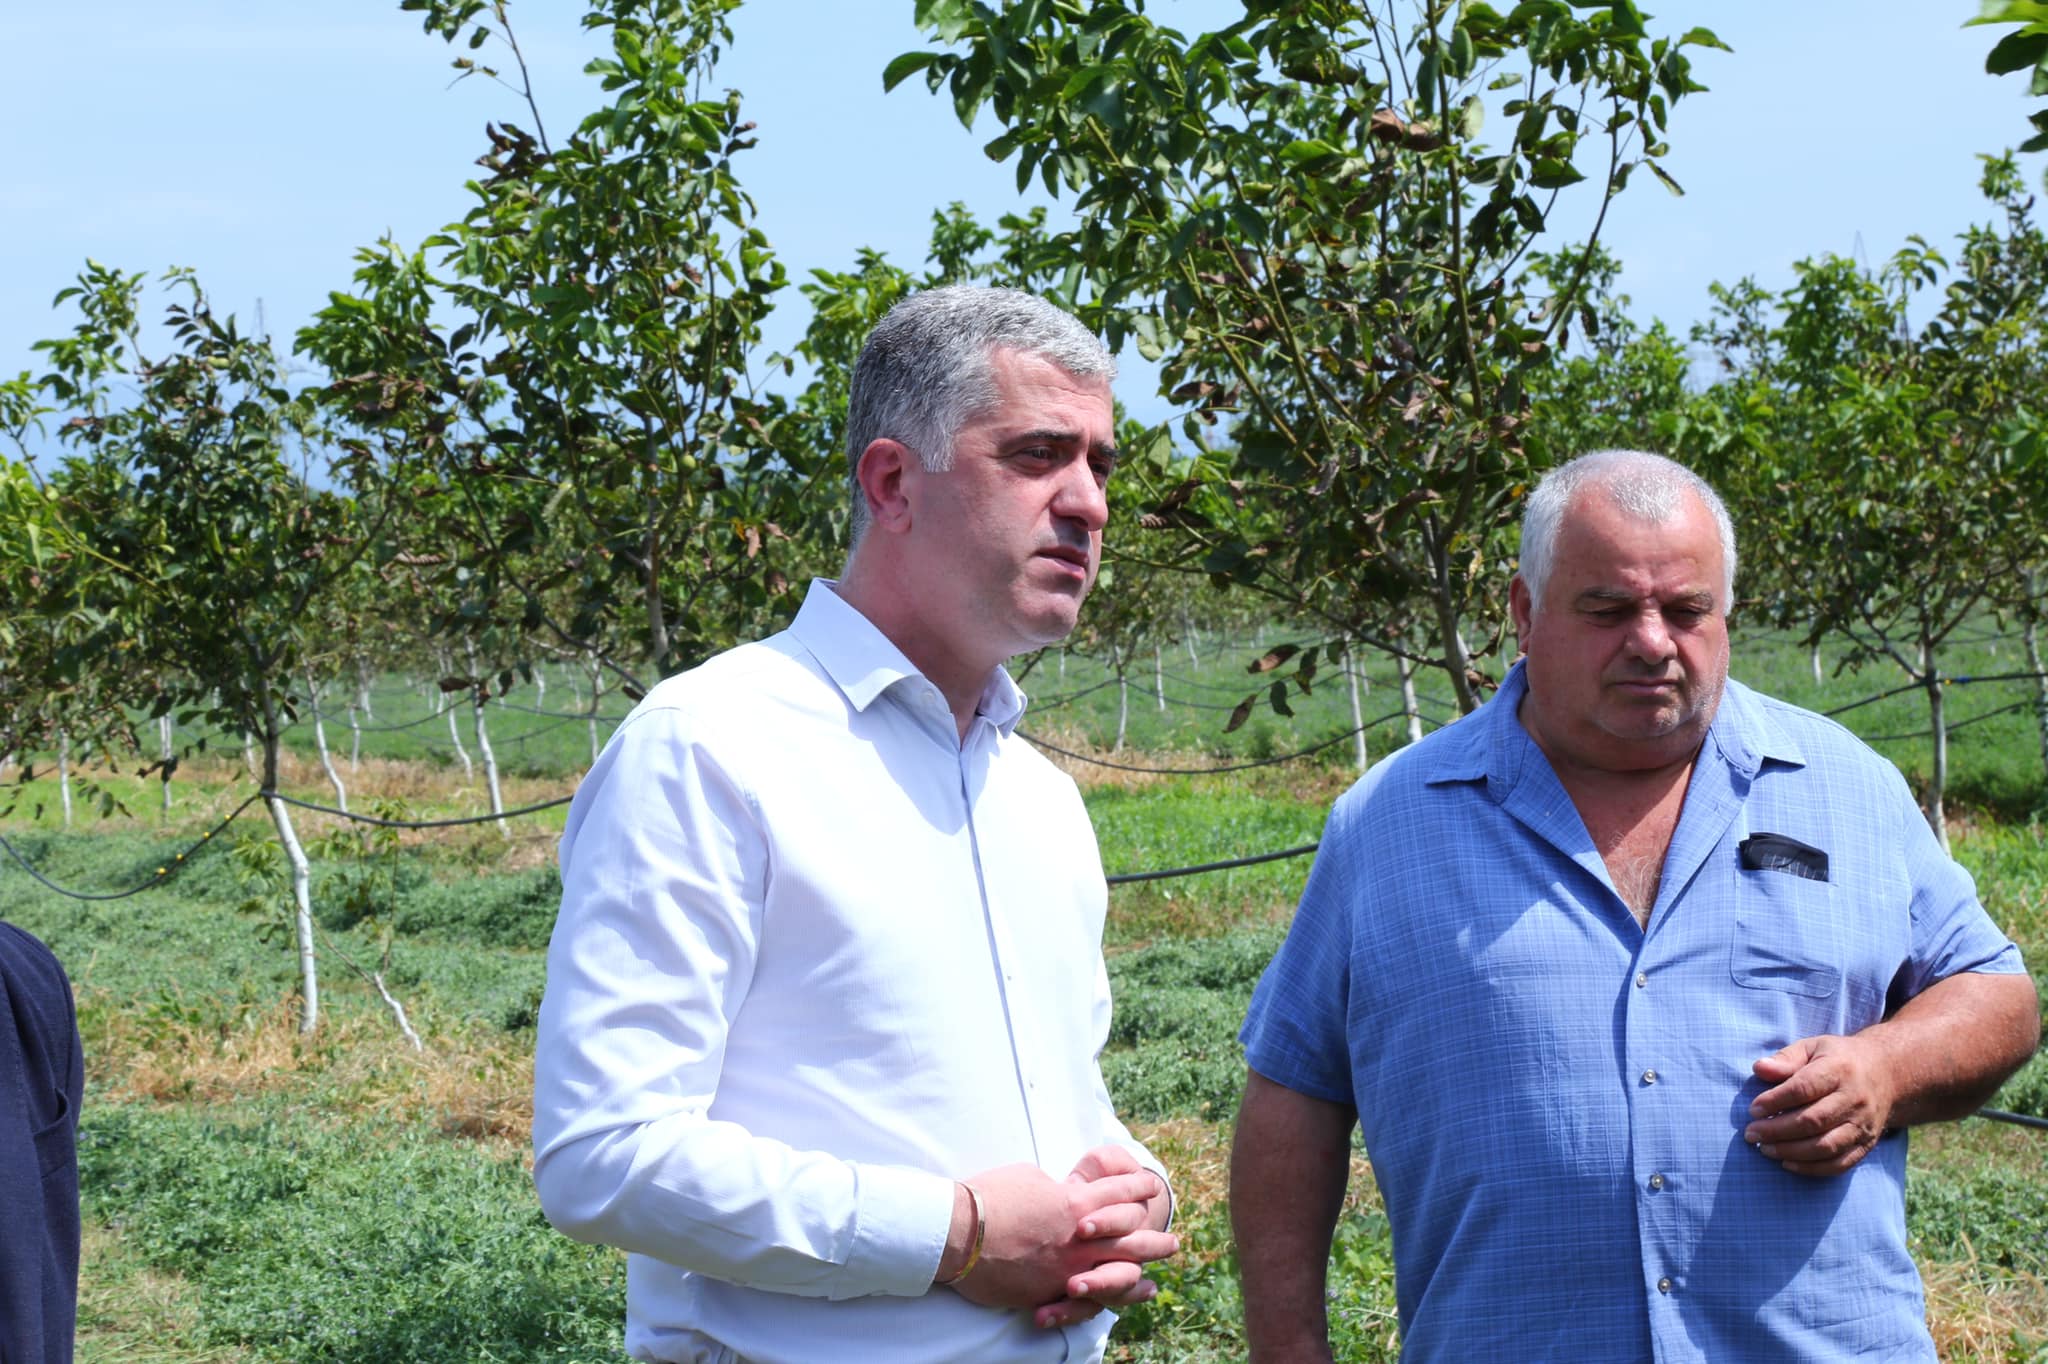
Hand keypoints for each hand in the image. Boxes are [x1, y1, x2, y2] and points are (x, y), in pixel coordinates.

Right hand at [942, 1161, 1176, 1316]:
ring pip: (1118, 1272)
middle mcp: (1080, 1239)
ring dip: (1143, 1272)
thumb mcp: (1029, 1178)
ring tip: (1159, 1279)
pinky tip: (1126, 1299)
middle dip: (1154, 1240)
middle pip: (1131, 1239)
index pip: (1118, 1193)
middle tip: (1173, 1243)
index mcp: (1076, 1203)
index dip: (1137, 1188)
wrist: (957, 1233)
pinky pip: (1088, 1299)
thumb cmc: (990, 1197)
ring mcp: (1067, 1269)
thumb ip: (1054, 1190)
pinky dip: (1111, 1299)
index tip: (1150, 1186)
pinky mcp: (1048, 1292)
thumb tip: (1062, 1196)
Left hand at [1745, 1034, 1896, 1176]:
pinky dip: (1812, 1168)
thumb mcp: (1812, 1048)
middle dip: (1777, 1130)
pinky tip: (1787, 1163)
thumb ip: (1786, 1058)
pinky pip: (1840, 1163)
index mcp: (1839, 1070)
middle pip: (1813, 1121)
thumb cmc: (1837, 1059)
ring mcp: (1863, 1125)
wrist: (1886, 1074)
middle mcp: (1854, 1099)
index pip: (1804, 1088)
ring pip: (1826, 1146)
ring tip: (1764, 1149)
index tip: (1753, 1110)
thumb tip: (1760, 1069)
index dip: (1775, 1101)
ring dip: (1791, 1151)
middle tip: (1751, 1134)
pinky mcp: (1867, 1144)